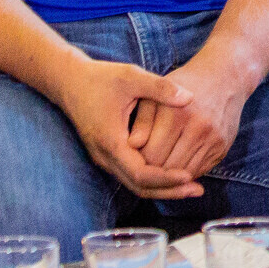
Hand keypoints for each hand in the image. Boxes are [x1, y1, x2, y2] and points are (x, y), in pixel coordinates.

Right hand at [52, 58, 203, 198]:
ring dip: (162, 188)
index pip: (140, 174)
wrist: (70, 81)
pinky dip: (153, 179)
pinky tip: (174, 174)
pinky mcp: (109, 155)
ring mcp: (105, 158)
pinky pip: (132, 175)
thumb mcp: (132, 77)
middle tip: (198, 190)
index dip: (165, 178)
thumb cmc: (101, 78)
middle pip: (139, 186)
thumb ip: (160, 88)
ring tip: (191, 186)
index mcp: (111, 142)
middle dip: (169, 190)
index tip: (189, 176)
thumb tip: (190, 97)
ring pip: (135, 184)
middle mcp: (106, 157)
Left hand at [129, 51, 250, 180]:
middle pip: (167, 168)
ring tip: (160, 164)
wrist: (225, 76)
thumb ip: (142, 119)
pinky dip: (185, 171)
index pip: (151, 156)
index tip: (134, 157)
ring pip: (184, 173)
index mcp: (178, 115)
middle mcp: (199, 129)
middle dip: (153, 171)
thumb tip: (131, 144)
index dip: (139, 162)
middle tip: (144, 165)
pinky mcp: (223, 147)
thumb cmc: (184, 83)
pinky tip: (178, 161)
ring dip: (170, 175)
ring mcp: (214, 140)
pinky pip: (199, 170)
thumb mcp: (158, 93)